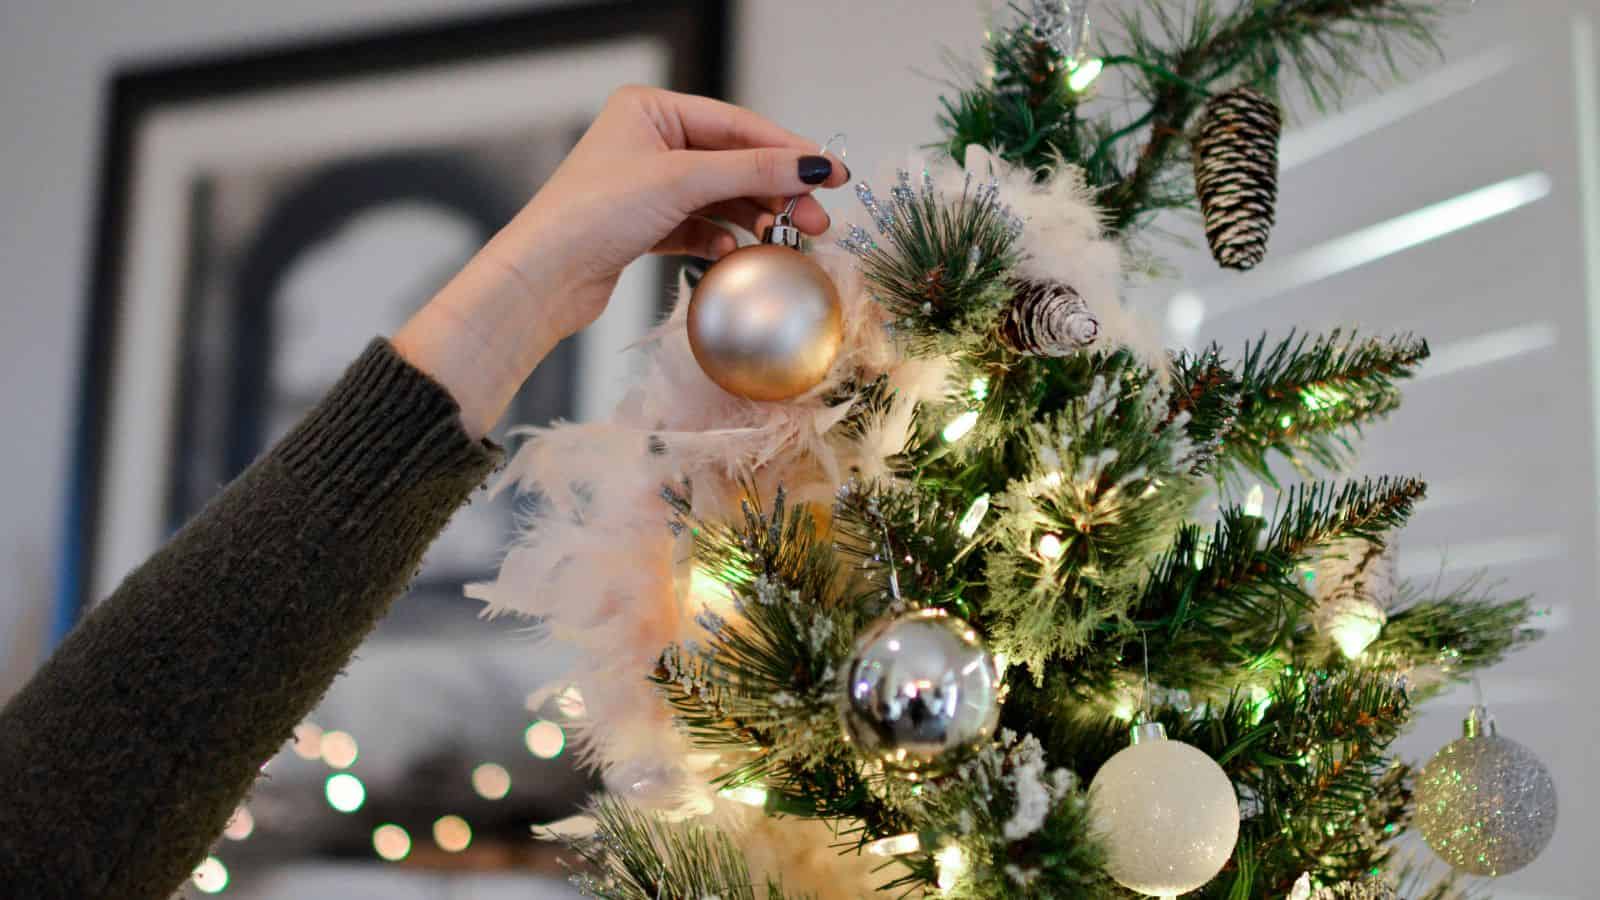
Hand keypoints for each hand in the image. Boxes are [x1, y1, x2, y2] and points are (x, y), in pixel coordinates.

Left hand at [394, 86, 848, 436]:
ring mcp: (647, 185)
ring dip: (753, 219)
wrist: (542, 277)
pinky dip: (721, 239)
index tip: (832, 173)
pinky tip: (734, 253)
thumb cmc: (593, 214)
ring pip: (720, 198)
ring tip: (785, 240)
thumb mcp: (681, 181)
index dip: (788, 150)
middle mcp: (649, 141)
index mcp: (651, 109)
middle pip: (733, 162)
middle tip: (816, 220)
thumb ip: (753, 171)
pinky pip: (700, 227)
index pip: (737, 124)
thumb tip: (814, 164)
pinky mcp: (645, 226)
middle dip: (776, 191)